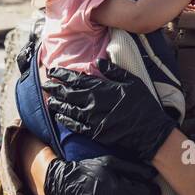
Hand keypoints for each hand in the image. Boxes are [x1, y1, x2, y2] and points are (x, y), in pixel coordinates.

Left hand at [46, 60, 176, 160]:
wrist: (150, 132)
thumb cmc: (143, 104)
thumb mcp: (132, 81)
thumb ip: (114, 71)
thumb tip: (98, 61)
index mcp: (102, 88)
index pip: (77, 79)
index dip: (62, 74)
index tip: (53, 70)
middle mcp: (93, 103)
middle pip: (68, 93)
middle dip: (54, 87)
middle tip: (44, 83)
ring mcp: (92, 119)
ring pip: (68, 109)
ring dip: (56, 103)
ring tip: (47, 100)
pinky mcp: (94, 132)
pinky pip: (75, 126)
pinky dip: (65, 120)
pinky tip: (59, 117)